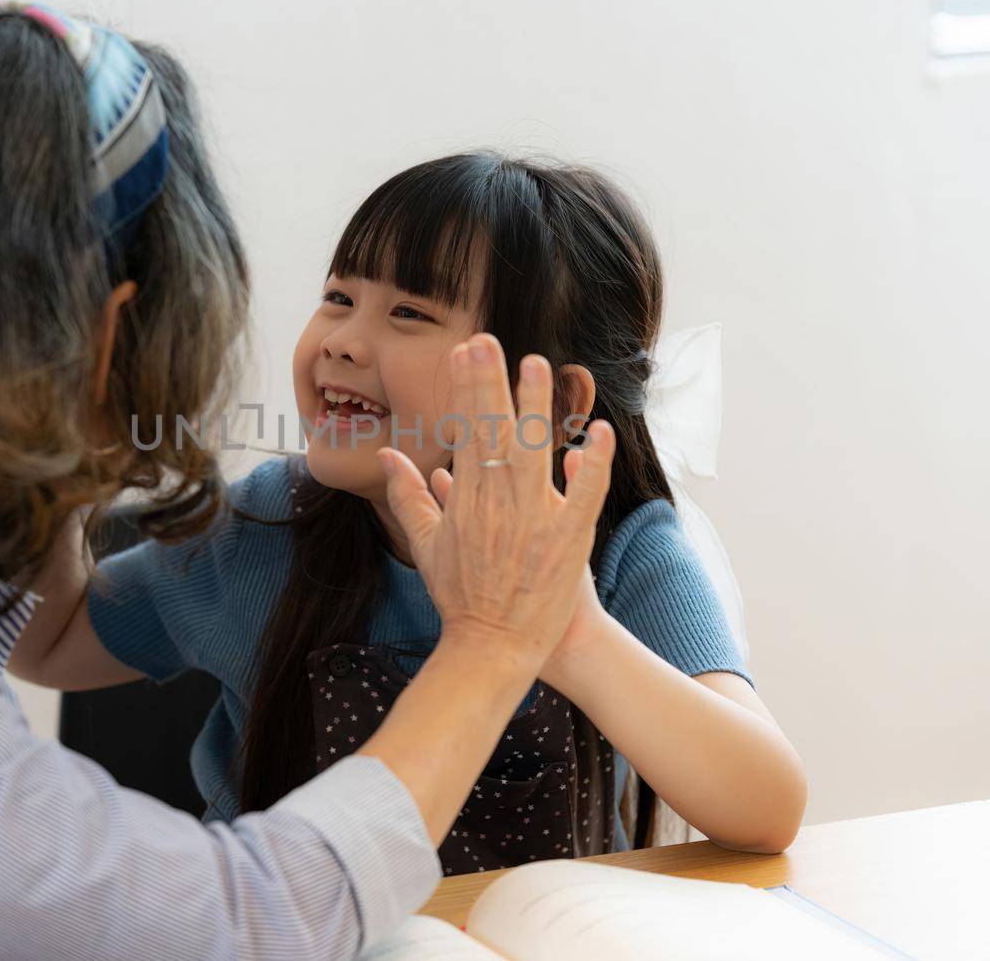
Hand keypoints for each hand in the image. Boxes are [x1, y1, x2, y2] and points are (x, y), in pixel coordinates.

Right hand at [376, 333, 615, 674]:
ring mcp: (535, 519)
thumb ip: (410, 496)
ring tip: (537, 364)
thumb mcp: (425, 544)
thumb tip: (390, 457)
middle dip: (491, 382)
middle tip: (488, 340)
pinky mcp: (568, 540)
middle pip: (496, 431)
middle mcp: (499, 502)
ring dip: (537, 406)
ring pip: (538, 452)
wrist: (491, 649)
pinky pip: (585, 494)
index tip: (466, 352)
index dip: (467, 388)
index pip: (467, 430)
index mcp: (466, 499)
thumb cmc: (459, 597)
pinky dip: (593, 464)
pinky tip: (599, 433)